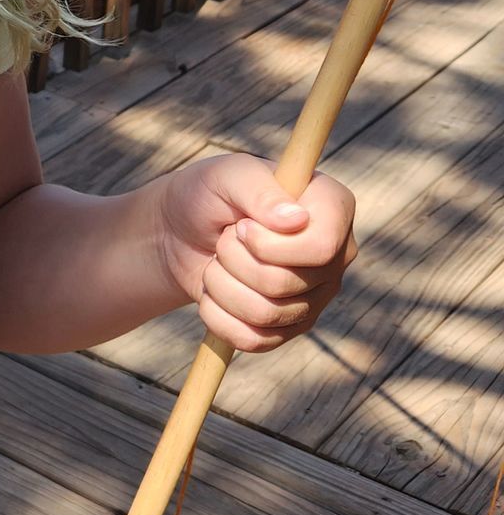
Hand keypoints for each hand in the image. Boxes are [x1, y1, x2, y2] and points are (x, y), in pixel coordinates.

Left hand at [153, 155, 356, 352]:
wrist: (179, 232)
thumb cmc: (209, 193)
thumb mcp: (227, 174)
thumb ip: (258, 188)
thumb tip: (296, 220)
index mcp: (332, 207)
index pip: (320, 247)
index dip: (269, 245)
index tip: (240, 227)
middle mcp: (335, 254)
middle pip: (285, 283)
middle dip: (233, 260)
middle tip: (224, 240)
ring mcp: (316, 295)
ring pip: (267, 314)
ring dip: (221, 286)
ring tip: (216, 263)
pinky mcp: (290, 327)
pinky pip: (255, 340)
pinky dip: (218, 317)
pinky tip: (213, 293)